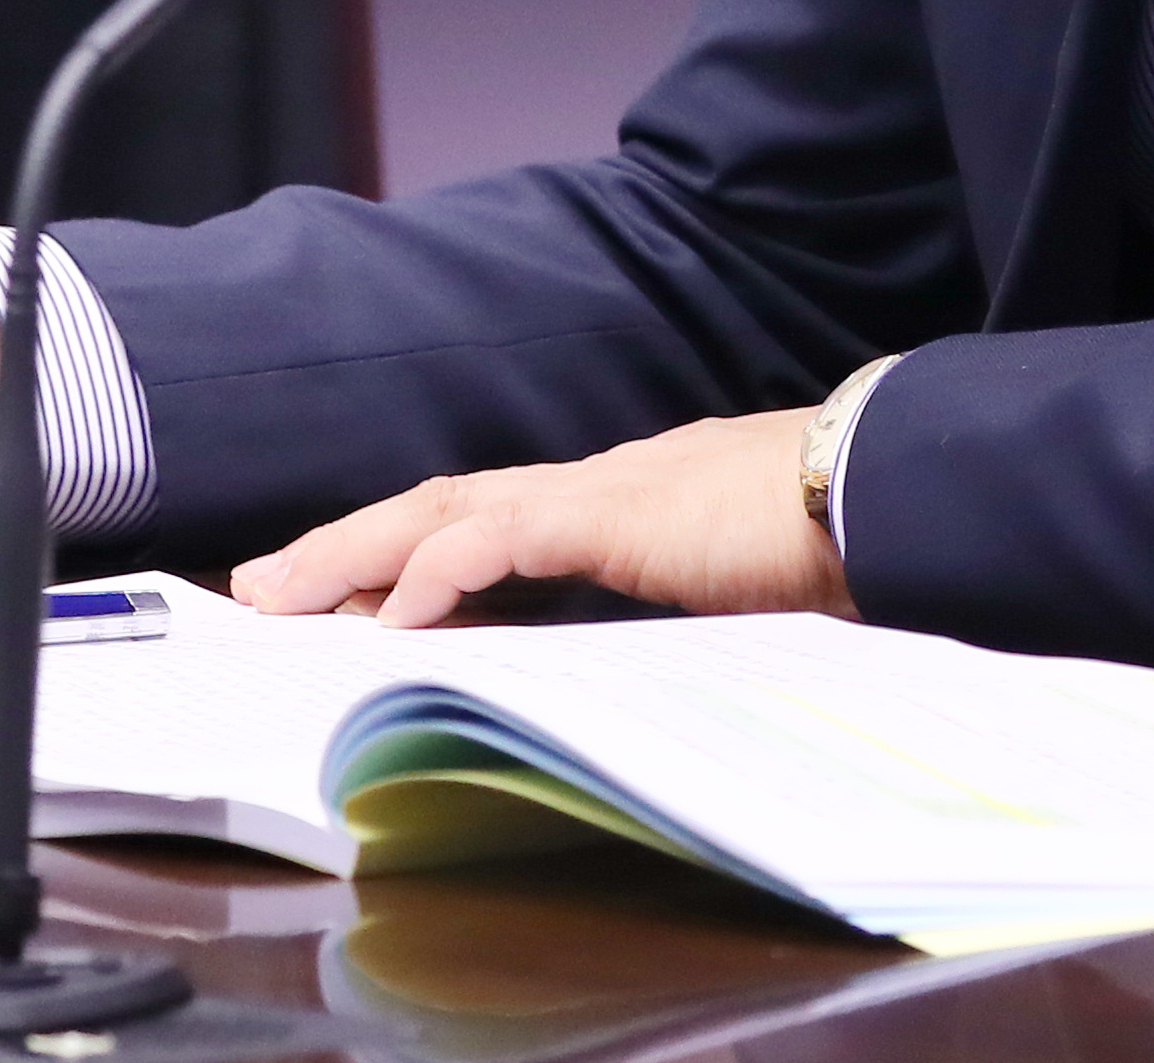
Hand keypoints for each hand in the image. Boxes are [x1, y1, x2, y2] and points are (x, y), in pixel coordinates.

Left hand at [228, 412, 852, 626]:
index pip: (490, 520)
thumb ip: (671, 611)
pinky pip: (502, 535)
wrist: (887, 485)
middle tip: (265, 586)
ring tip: (288, 593)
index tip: (346, 595)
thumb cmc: (834, 539)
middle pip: (443, 505)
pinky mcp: (615, 512)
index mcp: (621, 503)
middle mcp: (597, 484)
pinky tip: (396, 607)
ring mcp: (603, 491)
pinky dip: (439, 568)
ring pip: (447, 511)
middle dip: (348, 547)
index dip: (410, 554)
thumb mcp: (729, 590)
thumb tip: (633, 668)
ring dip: (359, 553)